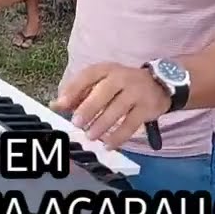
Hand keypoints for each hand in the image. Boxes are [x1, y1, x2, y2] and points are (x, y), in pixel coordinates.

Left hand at [49, 62, 170, 148]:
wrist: (159, 84)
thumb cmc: (122, 85)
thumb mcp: (101, 83)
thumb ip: (79, 94)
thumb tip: (55, 105)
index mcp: (106, 69)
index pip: (87, 75)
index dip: (73, 89)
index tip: (61, 105)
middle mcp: (121, 77)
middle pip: (103, 92)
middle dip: (88, 108)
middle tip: (77, 123)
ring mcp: (136, 92)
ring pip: (117, 109)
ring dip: (102, 124)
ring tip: (90, 136)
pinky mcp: (147, 108)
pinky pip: (131, 124)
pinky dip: (119, 136)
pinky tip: (108, 144)